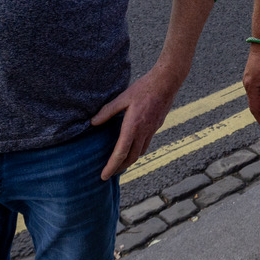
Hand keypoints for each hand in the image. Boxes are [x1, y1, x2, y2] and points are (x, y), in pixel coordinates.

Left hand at [91, 64, 184, 179]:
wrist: (166, 83)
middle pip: (131, 158)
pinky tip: (132, 147)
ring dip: (129, 161)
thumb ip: (107, 111)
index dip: (111, 167)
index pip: (121, 153)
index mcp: (133, 126)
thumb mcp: (122, 97)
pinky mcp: (156, 126)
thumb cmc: (144, 88)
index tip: (103, 176)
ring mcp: (151, 130)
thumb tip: (92, 122)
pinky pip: (146, 144)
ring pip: (140, 153)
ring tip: (119, 164)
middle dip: (119, 168)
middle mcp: (143, 132)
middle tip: (109, 174)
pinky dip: (137, 151)